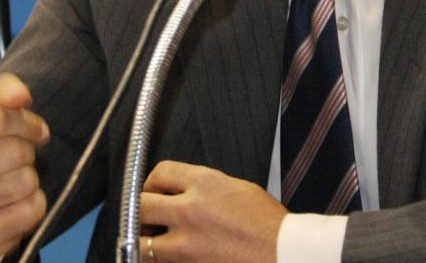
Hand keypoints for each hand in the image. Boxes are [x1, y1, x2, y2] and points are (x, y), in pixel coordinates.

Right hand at [0, 73, 50, 261]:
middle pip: (13, 151)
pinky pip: (31, 211)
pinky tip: (17, 200)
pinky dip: (35, 203)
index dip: (24, 120)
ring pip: (24, 181)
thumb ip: (6, 93)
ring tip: (14, 176)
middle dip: (28, 149)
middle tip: (21, 154)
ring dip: (30, 175)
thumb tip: (21, 95)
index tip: (33, 128)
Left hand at [140, 161, 287, 262]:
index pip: (160, 172)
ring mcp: (187, 244)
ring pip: (141, 242)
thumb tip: (186, 190)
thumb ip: (207, 187)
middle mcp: (191, 210)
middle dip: (141, 211)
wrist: (284, 253)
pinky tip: (173, 258)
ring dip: (144, 241)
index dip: (152, 182)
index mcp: (205, 184)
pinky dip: (162, 261)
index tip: (153, 191)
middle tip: (147, 218)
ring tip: (154, 242)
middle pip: (141, 205)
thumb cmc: (269, 225)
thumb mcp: (239, 189)